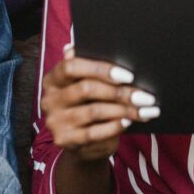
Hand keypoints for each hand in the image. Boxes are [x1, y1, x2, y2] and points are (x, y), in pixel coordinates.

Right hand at [40, 46, 159, 163]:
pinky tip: (128, 121)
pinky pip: (93, 133)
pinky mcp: (65, 141)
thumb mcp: (87, 85)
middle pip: (86, 89)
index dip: (100, 69)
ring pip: (94, 111)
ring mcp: (55, 122)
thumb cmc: (89, 104)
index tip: (128, 75)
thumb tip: (103, 50)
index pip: (71, 67)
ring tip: (144, 110)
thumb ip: (91, 68)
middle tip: (145, 96)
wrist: (82, 143)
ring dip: (123, 110)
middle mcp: (49, 99)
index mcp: (53, 79)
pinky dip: (114, 126)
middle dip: (119, 92)